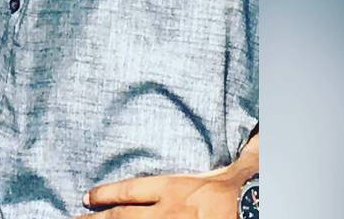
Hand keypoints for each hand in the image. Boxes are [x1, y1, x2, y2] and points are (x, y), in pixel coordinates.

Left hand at [75, 157, 255, 217]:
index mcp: (174, 189)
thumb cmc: (246, 192)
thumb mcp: (230, 171)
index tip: (86, 197)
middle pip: (122, 217)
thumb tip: (253, 133)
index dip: (106, 194)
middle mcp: (168, 212)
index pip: (131, 190)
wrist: (257, 207)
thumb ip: (233, 154)